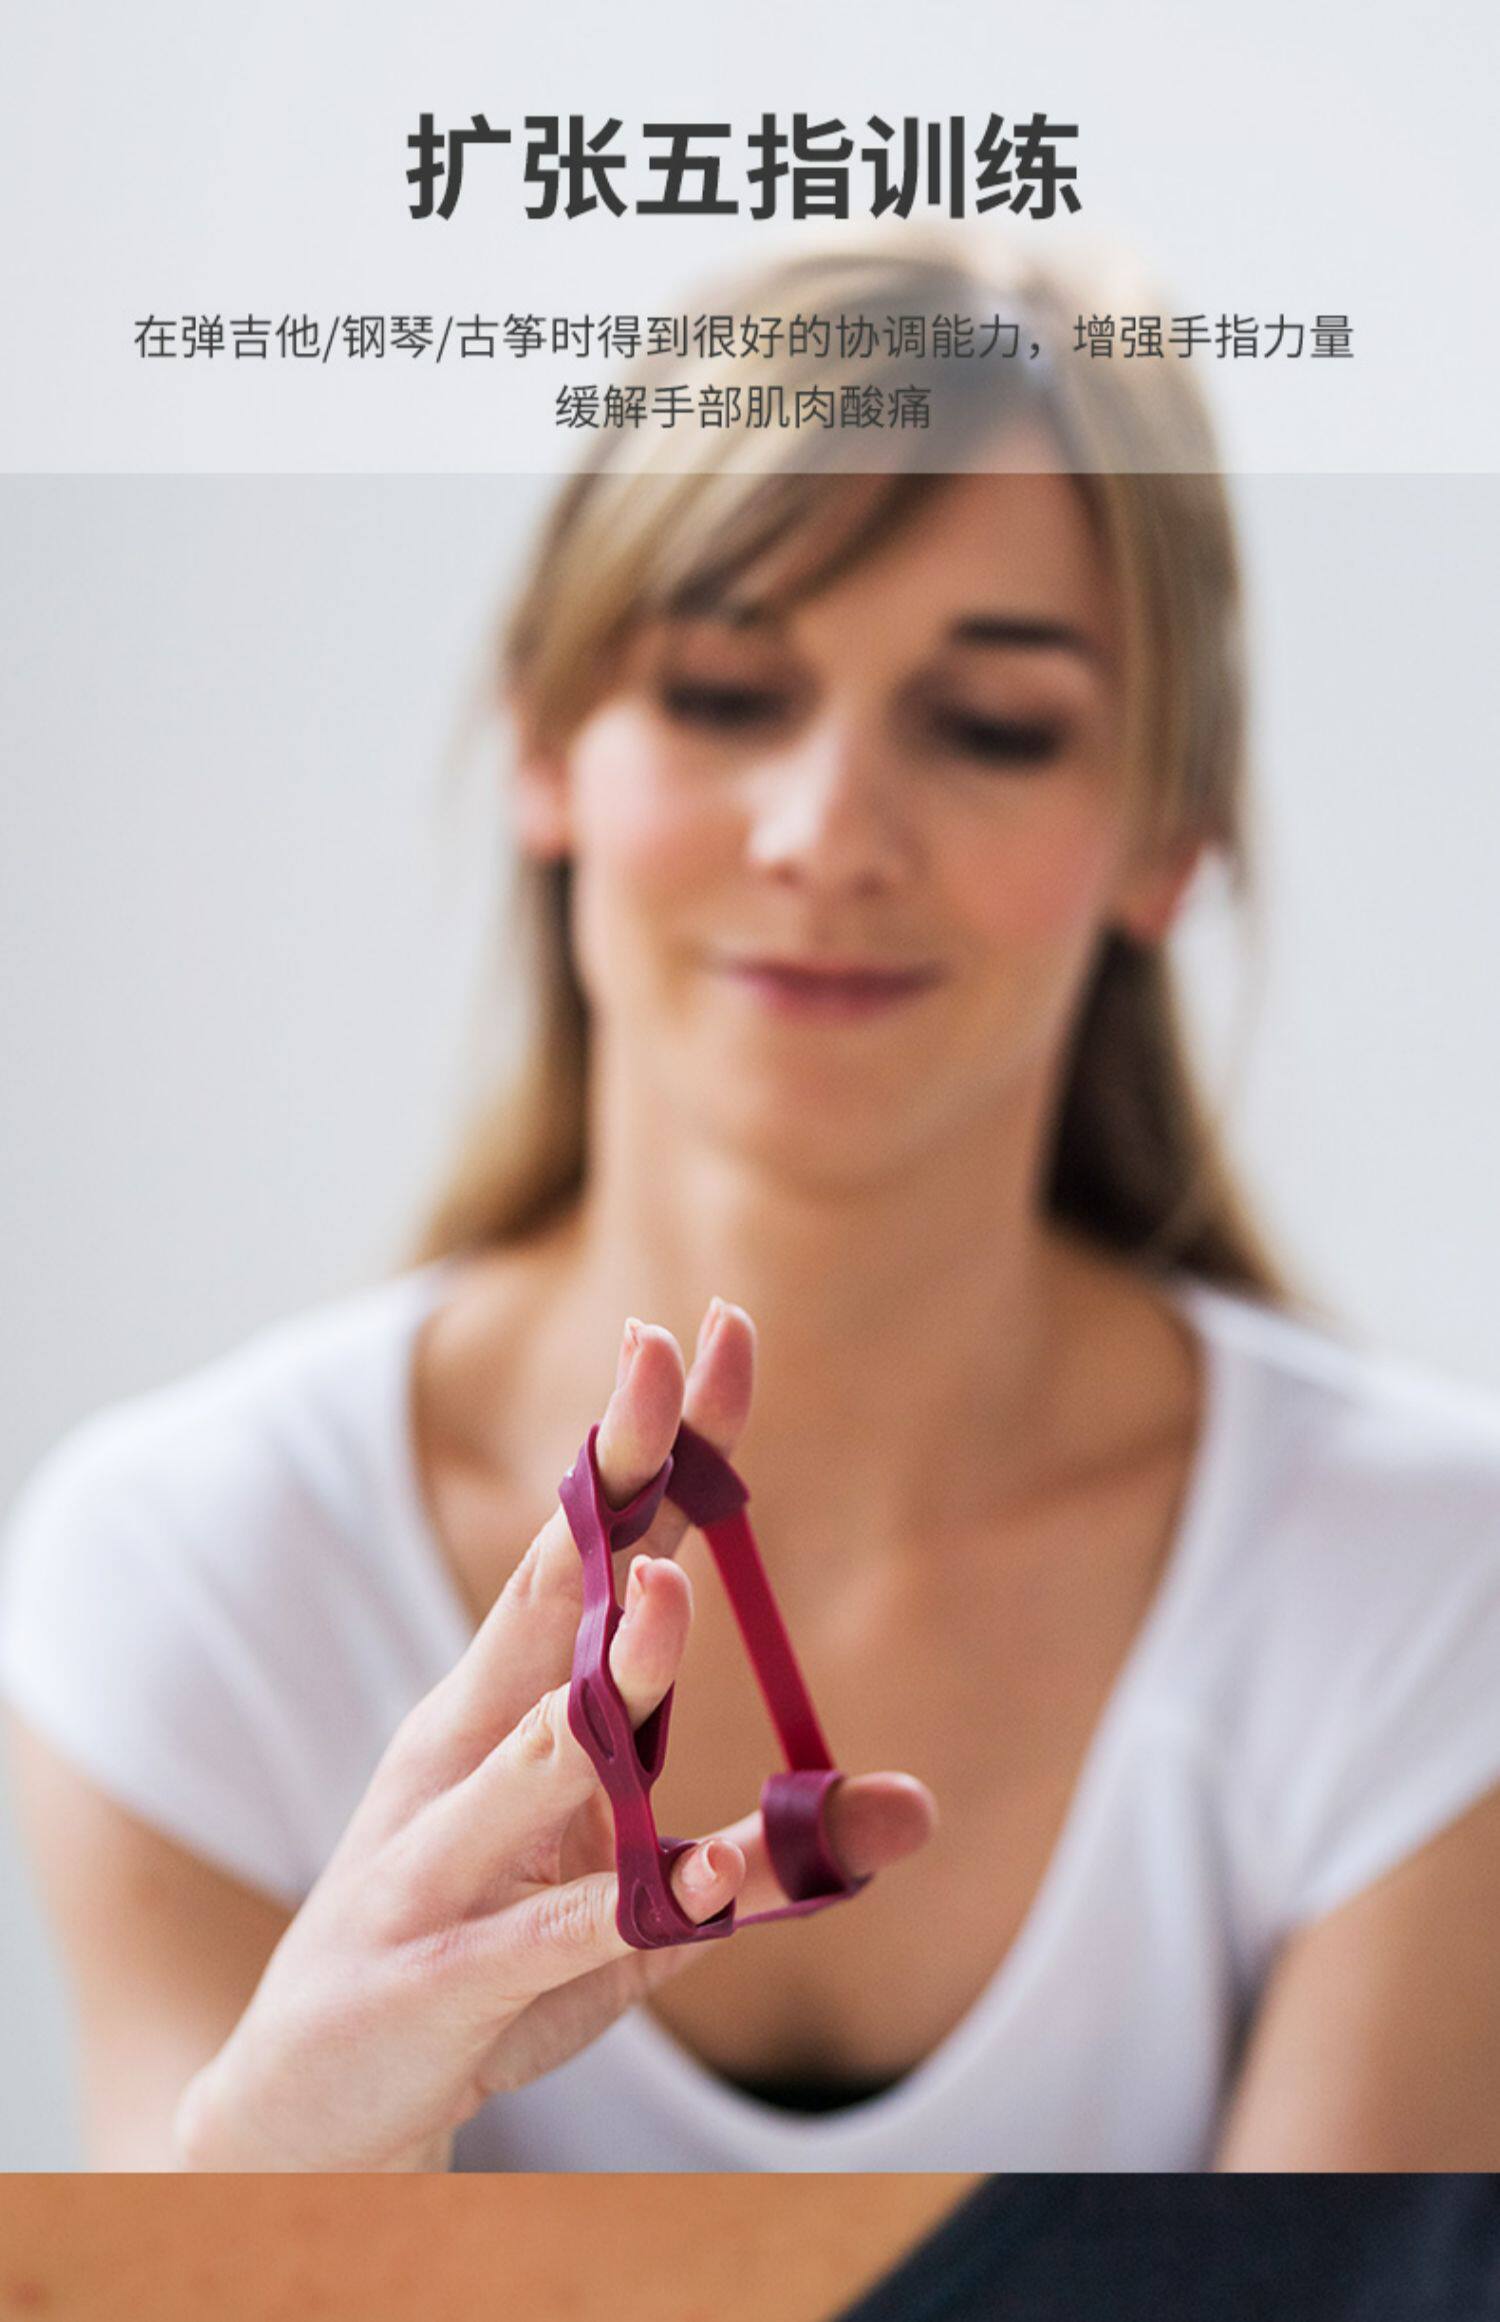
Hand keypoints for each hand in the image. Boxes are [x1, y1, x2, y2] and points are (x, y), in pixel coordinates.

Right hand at [174, 1301, 935, 2170]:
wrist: (303, 2115)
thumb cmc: (479, 1964)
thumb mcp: (631, 1905)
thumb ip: (757, 1851)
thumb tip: (914, 1812)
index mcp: (511, 1705)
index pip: (585, 1543)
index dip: (648, 1440)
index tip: (706, 1326)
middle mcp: (467, 1749)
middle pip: (546, 1593)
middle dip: (611, 1476)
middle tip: (658, 1358)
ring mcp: (439, 1856)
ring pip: (536, 1749)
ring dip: (607, 1676)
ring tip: (668, 1597)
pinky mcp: (436, 1974)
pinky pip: (554, 1931)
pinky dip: (625, 1908)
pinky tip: (694, 1887)